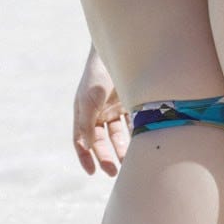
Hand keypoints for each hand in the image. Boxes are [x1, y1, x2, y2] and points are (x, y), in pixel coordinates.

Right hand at [73, 49, 129, 176]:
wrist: (120, 51)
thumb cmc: (99, 74)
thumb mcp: (90, 98)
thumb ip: (87, 122)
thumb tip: (87, 146)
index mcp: (83, 112)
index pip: (81, 140)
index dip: (85, 156)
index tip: (92, 172)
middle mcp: (98, 113)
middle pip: (102, 141)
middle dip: (107, 156)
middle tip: (114, 171)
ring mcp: (115, 109)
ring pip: (119, 136)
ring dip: (123, 149)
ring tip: (130, 161)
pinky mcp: (131, 104)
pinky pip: (133, 124)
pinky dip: (136, 135)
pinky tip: (142, 143)